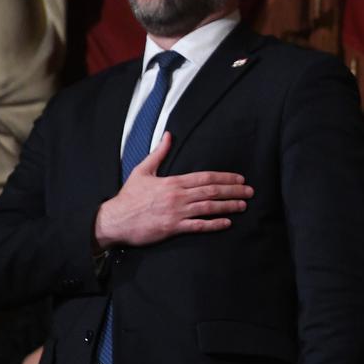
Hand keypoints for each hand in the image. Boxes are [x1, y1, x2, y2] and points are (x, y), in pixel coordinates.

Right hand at [93, 133, 251, 248]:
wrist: (114, 220)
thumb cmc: (129, 197)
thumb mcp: (142, 170)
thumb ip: (158, 153)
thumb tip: (168, 135)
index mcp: (172, 181)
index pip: (205, 176)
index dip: (225, 177)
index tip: (240, 179)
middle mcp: (178, 196)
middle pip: (211, 190)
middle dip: (233, 190)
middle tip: (250, 191)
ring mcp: (176, 212)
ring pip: (208, 207)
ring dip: (228, 206)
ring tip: (243, 205)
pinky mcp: (172, 228)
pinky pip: (198, 226)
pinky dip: (214, 224)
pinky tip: (227, 222)